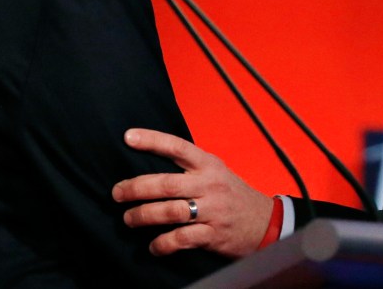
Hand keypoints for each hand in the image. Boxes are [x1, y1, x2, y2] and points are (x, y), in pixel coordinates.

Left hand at [112, 128, 274, 257]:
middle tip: (116, 193)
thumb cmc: (232, 194)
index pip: (177, 146)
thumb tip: (150, 161)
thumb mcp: (216, 171)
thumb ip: (189, 166)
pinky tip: (153, 246)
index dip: (152, 140)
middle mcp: (209, 184)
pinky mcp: (214, 234)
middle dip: (136, 188)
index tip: (128, 137)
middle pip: (166, 183)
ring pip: (170, 212)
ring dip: (143, 216)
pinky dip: (163, 244)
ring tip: (128, 219)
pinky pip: (182, 239)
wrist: (265, 221)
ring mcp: (212, 210)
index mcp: (208, 164)